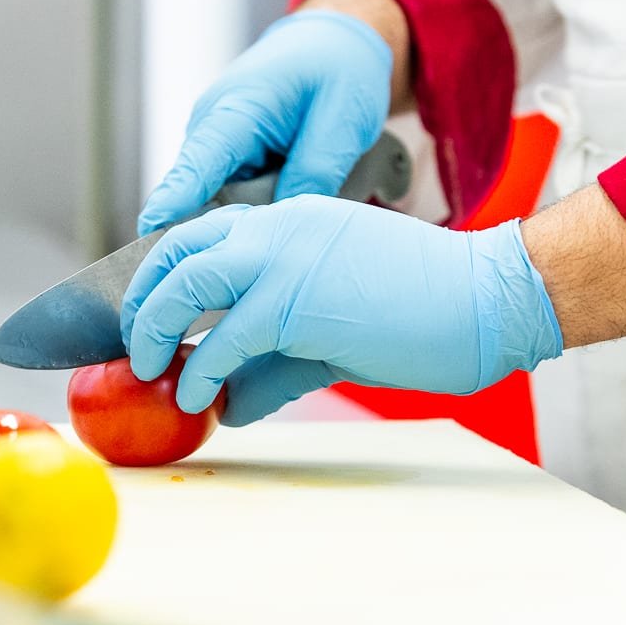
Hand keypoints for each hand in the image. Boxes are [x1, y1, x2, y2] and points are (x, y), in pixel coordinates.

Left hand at [121, 197, 563, 425]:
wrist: (490, 298)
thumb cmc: (425, 311)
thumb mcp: (333, 334)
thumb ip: (276, 363)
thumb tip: (231, 404)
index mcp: (290, 220)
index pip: (201, 235)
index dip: (163, 277)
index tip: (148, 319)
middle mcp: (278, 226)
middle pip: (175, 249)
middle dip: (142, 300)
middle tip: (136, 347)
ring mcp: (286, 256)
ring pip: (184, 283)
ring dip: (155, 330)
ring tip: (150, 371)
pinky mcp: (297, 299)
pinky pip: (225, 337)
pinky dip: (202, 372)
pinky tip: (198, 399)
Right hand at [136, 10, 392, 236]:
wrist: (333, 39)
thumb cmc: (338, 70)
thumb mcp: (342, 121)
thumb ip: (313, 175)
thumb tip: (281, 228)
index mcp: (235, 110)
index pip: (195, 165)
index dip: (172, 204)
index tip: (148, 235)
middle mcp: (209, 128)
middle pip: (197, 198)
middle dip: (222, 228)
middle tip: (267, 245)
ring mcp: (211, 144)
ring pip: (213, 202)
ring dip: (244, 216)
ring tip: (286, 212)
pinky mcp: (221, 157)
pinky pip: (227, 196)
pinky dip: (250, 207)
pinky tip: (281, 202)